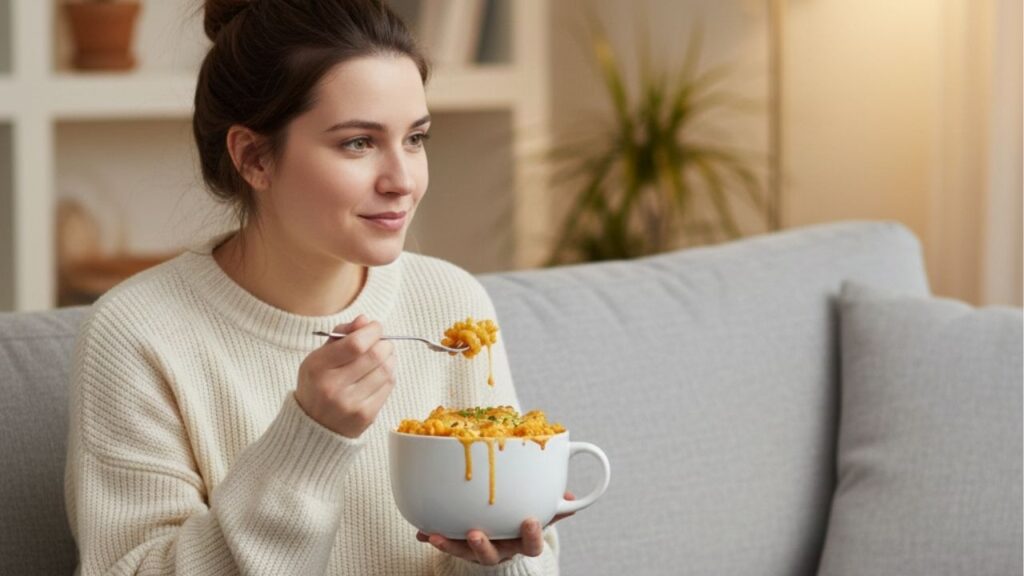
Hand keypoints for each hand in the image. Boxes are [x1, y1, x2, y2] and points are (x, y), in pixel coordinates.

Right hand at [295, 315, 395, 437]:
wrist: (313, 426)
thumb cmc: (318, 385)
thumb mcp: (318, 357)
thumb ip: (341, 336)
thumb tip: (365, 320)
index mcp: (318, 368)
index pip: (356, 344)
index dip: (372, 331)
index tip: (375, 327)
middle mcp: (333, 387)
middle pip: (375, 356)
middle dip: (384, 343)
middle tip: (382, 342)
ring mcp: (350, 404)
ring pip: (386, 370)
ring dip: (390, 358)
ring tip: (382, 356)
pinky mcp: (365, 416)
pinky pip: (388, 387)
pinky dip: (389, 374)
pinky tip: (380, 373)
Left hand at [416, 492, 575, 565]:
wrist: (504, 538)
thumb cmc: (522, 520)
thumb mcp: (540, 513)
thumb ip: (555, 505)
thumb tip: (573, 498)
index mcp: (521, 542)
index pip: (531, 545)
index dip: (531, 536)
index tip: (530, 521)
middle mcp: (500, 549)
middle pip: (492, 555)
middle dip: (483, 547)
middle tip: (476, 534)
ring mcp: (478, 550)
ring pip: (464, 553)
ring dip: (450, 545)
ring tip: (436, 536)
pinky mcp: (460, 545)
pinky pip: (445, 543)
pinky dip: (432, 537)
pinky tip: (421, 530)